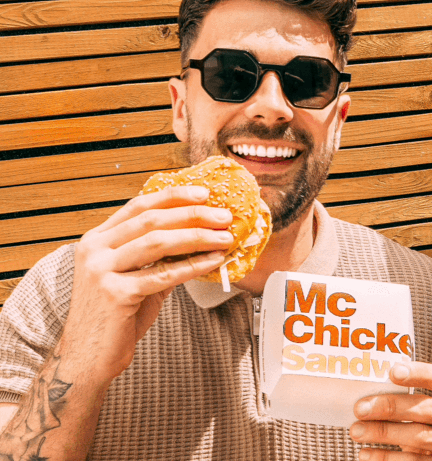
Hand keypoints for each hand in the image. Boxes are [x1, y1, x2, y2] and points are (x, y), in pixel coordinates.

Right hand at [60, 186, 232, 384]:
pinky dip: (194, 266)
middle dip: (193, 214)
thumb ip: (158, 258)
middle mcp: (94, 250)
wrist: (86, 358)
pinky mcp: (116, 294)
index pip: (139, 205)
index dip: (173, 196)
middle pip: (152, 219)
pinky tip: (214, 261)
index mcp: (96, 240)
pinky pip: (164, 274)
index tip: (204, 193)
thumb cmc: (115, 318)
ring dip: (198, 236)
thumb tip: (199, 238)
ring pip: (158, 242)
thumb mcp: (134, 278)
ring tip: (224, 237)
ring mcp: (102, 271)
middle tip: (224, 216)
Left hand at [350, 362, 431, 459]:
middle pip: (427, 409)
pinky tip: (368, 455)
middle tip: (360, 408)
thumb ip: (419, 403)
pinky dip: (388, 458)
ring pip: (420, 437)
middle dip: (391, 407)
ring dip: (384, 433)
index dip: (420, 373)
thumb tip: (372, 394)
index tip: (392, 371)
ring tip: (357, 432)